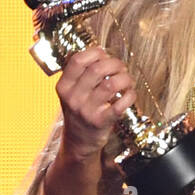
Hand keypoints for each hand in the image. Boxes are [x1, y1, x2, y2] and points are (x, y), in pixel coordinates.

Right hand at [54, 46, 136, 162]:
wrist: (79, 142)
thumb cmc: (80, 112)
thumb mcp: (71, 92)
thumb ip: (81, 74)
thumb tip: (101, 52)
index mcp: (64, 86)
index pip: (77, 60)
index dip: (95, 53)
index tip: (104, 55)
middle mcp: (73, 98)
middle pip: (97, 69)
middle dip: (115, 63)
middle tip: (121, 68)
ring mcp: (87, 111)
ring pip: (111, 84)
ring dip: (125, 78)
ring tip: (127, 80)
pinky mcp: (102, 122)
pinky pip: (121, 104)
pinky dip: (130, 95)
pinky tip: (130, 94)